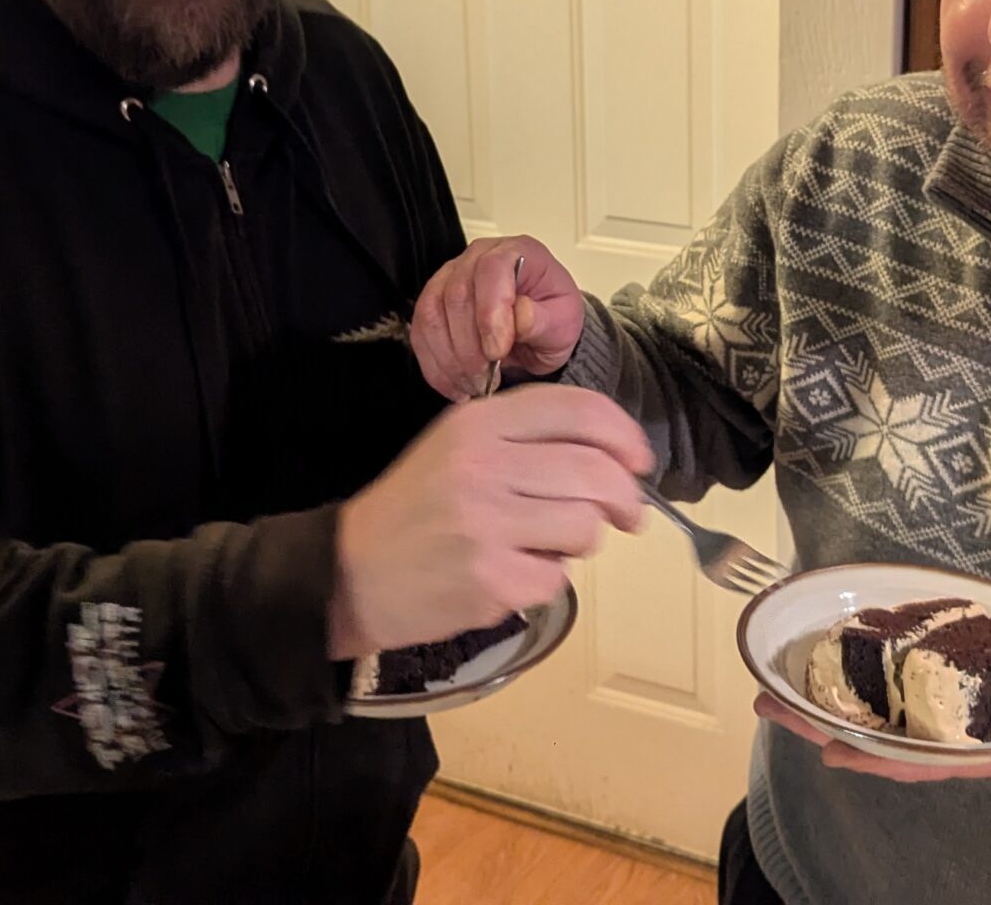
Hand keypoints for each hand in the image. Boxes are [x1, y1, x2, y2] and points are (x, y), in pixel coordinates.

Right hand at [331, 384, 653, 657]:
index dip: (624, 436)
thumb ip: (526, 438)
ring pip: (585, 528)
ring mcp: (487, 524)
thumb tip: (616, 459)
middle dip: (626, 499)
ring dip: (582, 541)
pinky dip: (545, 580)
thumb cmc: (416, 508)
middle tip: (627, 515)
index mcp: (479, 423)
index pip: (579, 411)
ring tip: (551, 543)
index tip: (640, 461)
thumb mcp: (457, 445)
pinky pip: (556, 578)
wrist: (350, 572)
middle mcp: (484, 465)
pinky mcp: (490, 579)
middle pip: (595, 473)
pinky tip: (513, 573)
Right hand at [412, 235, 586, 401]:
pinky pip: (421, 333)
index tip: (497, 350)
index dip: (490, 312)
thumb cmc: (552, 317)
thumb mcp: (564, 322)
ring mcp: (451, 278)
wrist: (541, 328)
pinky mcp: (434, 303)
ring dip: (450, 359)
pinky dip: (436, 366)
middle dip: (469, 347)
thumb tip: (520, 317)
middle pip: (457, 295)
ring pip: (432, 315)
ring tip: (475, 384)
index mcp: (516, 252)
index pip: (492, 268)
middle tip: (488, 376)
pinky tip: (456, 383)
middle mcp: (479, 258)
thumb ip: (544, 320)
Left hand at [753, 692, 990, 785]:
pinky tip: (815, 665)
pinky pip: (881, 686)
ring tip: (771, 689)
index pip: (910, 760)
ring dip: (817, 702)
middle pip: (869, 734)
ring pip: (864, 711)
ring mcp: (927, 712)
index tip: (833, 750)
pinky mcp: (929, 684)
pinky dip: (848, 678)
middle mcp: (934, 735)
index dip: (872, 757)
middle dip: (819, 723)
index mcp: (961, 751)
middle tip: (770, 705)